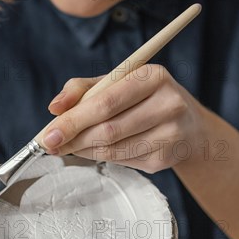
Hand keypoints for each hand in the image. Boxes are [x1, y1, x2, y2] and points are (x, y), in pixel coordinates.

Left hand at [43, 65, 206, 172]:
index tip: (48, 132)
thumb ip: (83, 89)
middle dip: (73, 139)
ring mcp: (170, 134)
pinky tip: (92, 150)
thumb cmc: (144, 98)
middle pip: (109, 129)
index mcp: (153, 76)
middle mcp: (168, 104)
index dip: (74, 120)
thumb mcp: (117, 82)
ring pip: (114, 149)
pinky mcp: (166, 158)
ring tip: (67, 146)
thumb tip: (55, 108)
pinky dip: (101, 157)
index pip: (107, 101)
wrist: (190, 126)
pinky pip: (123, 161)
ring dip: (83, 150)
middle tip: (50, 144)